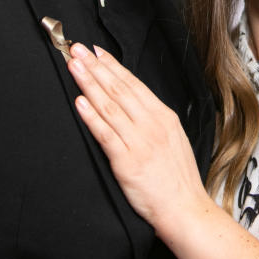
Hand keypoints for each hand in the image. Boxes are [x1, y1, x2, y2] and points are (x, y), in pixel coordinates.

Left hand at [68, 44, 209, 230]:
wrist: (184, 208)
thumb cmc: (178, 178)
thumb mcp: (173, 138)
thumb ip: (153, 120)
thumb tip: (133, 102)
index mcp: (164, 117)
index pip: (133, 84)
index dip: (112, 66)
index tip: (97, 52)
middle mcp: (152, 125)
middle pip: (119, 89)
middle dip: (95, 67)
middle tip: (77, 50)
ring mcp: (139, 142)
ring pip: (109, 106)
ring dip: (89, 83)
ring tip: (74, 67)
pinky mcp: (127, 161)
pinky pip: (105, 134)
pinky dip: (91, 116)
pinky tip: (80, 101)